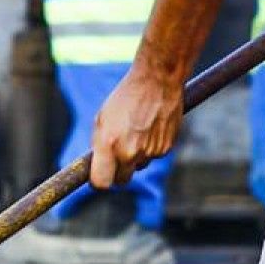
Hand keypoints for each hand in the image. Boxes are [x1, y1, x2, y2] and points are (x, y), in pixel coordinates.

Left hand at [89, 64, 183, 189]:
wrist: (158, 80)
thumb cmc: (126, 96)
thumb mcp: (103, 117)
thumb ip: (100, 145)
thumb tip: (98, 164)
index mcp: (109, 143)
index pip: (101, 182)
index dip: (99, 181)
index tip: (98, 176)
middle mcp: (130, 152)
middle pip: (122, 180)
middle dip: (117, 172)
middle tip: (117, 155)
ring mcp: (150, 152)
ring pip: (139, 166)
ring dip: (136, 157)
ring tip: (137, 131)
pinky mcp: (166, 148)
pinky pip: (154, 156)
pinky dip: (151, 147)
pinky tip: (151, 127)